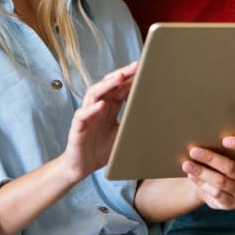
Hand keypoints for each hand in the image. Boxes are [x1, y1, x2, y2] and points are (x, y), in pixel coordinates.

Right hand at [62, 61, 137, 183]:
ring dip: (106, 85)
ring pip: (94, 94)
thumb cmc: (102, 150)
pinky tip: (101, 105)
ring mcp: (87, 116)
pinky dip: (91, 109)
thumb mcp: (123, 134)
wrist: (81, 168)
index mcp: (109, 107)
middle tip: (135, 66)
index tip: (144, 68)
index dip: (130, 78)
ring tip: (119, 78)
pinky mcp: (77, 128)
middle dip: (121, 74)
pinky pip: (82, 115)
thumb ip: (133, 122)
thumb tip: (156, 116)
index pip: (119, 87)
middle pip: (108, 85)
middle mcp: (97, 108)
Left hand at [181, 136, 234, 209]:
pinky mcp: (231, 204)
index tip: (224, 140)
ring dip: (202, 172)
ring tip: (187, 164)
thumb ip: (218, 146)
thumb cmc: (219, 162)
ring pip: (221, 182)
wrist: (213, 185)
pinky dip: (201, 183)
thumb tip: (201, 138)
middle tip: (193, 151)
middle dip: (211, 158)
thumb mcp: (223, 154)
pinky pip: (215, 194)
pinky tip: (191, 175)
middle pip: (231, 167)